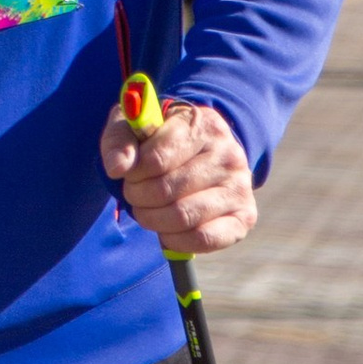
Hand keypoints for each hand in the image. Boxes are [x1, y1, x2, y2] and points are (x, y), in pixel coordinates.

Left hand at [100, 92, 257, 255]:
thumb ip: (119, 140)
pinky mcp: (245, 217)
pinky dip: (175, 240)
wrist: (200, 154)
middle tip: (134, 194)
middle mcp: (229, 154)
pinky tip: (167, 229)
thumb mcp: (134, 127)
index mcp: (203, 124)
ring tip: (147, 210)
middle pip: (166, 190)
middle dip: (138, 197)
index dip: (133, 173)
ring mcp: (240, 187)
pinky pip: (203, 239)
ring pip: (182, 216)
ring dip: (152, 219)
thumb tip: (118, 167)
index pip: (156, 158)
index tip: (130, 172)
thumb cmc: (160, 140)